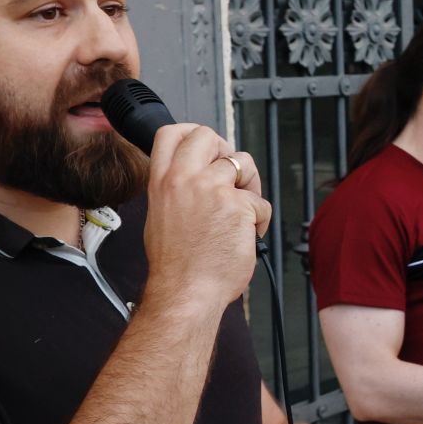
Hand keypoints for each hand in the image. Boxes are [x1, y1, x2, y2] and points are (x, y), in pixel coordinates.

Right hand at [141, 123, 270, 309]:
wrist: (185, 292)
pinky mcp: (238, 206)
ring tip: (242, 212)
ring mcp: (212, 190)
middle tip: (231, 176)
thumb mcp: (161, 217)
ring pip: (243, 163)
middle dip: (225, 151)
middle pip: (208, 136)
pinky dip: (260, 220)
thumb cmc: (176, 266)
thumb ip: (176, 191)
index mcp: (162, 182)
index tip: (207, 146)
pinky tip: (247, 236)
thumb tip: (198, 177)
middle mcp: (185, 180)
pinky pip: (261, 202)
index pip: (170, 133)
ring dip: (250, 186)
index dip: (192, 132)